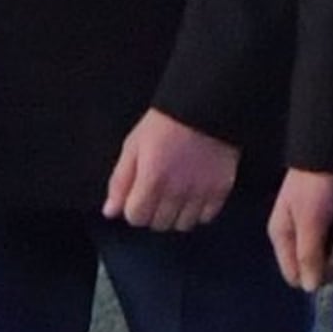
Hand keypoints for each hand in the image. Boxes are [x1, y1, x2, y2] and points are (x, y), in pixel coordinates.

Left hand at [103, 109, 237, 230]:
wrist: (205, 106)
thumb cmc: (166, 123)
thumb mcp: (133, 146)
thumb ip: (120, 181)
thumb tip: (111, 211)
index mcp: (152, 179)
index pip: (136, 217)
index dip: (134, 207)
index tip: (139, 196)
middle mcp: (176, 190)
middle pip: (159, 224)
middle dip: (154, 212)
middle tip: (158, 192)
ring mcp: (200, 192)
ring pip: (183, 225)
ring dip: (176, 214)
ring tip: (177, 195)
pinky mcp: (221, 190)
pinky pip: (206, 218)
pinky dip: (199, 211)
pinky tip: (194, 195)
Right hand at [269, 169, 332, 291]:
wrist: (332, 151)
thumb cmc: (316, 185)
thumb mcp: (310, 220)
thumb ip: (308, 254)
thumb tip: (309, 289)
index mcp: (282, 236)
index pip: (294, 275)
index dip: (313, 274)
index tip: (328, 260)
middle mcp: (296, 237)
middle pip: (312, 269)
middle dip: (328, 264)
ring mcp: (314, 231)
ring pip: (327, 259)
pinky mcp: (330, 224)